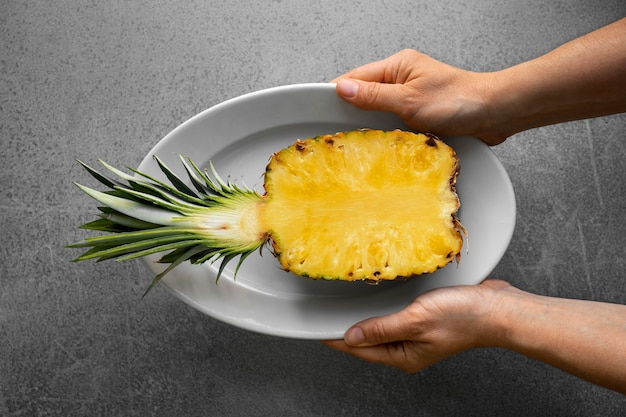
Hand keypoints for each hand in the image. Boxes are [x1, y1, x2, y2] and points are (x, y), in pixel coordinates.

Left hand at [323, 280, 515, 371]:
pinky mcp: (424, 321)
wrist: (496, 309)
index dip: (336, 338)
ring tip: (345, 305)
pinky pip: (395, 317)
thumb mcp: (415, 321)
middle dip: (346, 328)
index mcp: (403, 356)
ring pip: (380, 328)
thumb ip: (381, 329)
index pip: (359, 348)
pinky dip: (382, 309)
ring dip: (364, 317)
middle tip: (325, 313)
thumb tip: (350, 337)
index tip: (316, 329)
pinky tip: (377, 297)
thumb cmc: (463, 317)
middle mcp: (407, 349)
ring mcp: (416, 335)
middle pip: (367, 340)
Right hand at [332, 49, 506, 145]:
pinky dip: (386, 134)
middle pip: (365, 96)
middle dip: (353, 114)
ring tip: (360, 143)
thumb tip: (342, 90)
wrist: (494, 113)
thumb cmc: (459, 101)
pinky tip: (382, 146)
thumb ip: (374, 97)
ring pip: (378, 112)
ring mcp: (410, 97)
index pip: (356, 79)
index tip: (321, 113)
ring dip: (371, 127)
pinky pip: (393, 123)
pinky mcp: (418, 114)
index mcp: (397, 66)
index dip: (338, 96)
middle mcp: (402, 79)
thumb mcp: (410, 100)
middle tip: (340, 135)